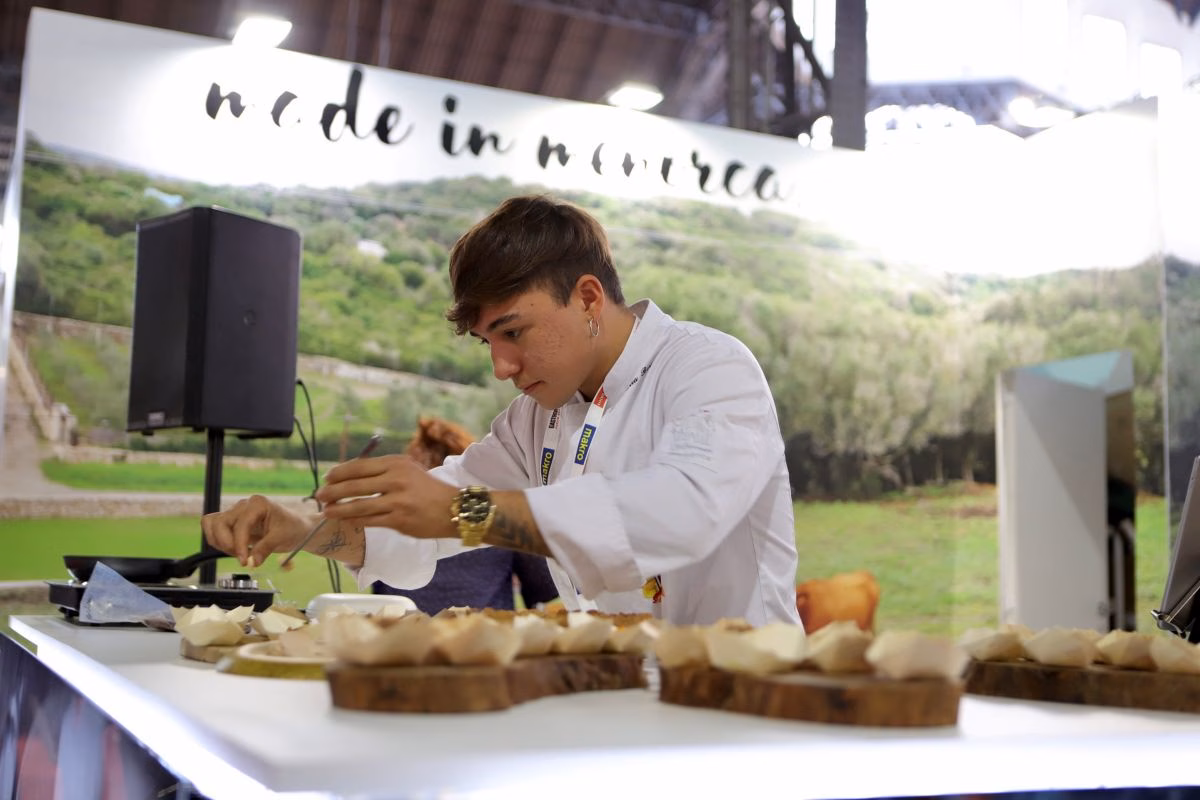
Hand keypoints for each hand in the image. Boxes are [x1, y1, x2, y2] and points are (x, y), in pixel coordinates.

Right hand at [201, 495, 312, 567]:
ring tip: (238, 554)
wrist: (297, 528)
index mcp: (258, 504)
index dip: (239, 544)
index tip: (244, 560)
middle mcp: (243, 506)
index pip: (240, 524)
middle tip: (241, 558)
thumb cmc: (292, 527)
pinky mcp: (232, 523)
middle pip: (219, 522)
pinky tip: (234, 550)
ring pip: (213, 525)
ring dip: (220, 543)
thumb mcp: (283, 538)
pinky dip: (218, 542)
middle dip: (227, 543)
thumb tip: (252, 562)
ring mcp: (236, 513)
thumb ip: (266, 548)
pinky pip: (214, 529)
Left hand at [315, 454, 458, 538]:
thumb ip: (383, 472)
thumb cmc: (427, 489)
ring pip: (359, 505)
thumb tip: (350, 476)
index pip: (359, 466)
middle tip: (319, 496)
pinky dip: (354, 520)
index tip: (327, 478)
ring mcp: (397, 501)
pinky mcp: (399, 520)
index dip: (339, 473)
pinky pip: (370, 520)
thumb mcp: (407, 470)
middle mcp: (395, 479)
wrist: (454, 508)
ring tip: (326, 511)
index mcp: (396, 464)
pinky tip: (345, 520)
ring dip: (338, 509)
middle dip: (332, 491)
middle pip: (354, 485)